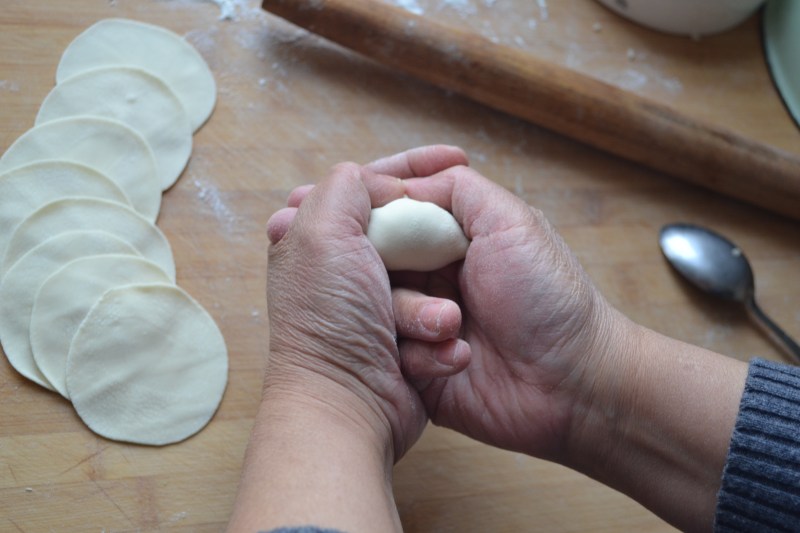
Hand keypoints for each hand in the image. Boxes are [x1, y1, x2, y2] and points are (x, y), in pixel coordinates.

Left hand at [265, 145, 470, 458]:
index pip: (370, 186)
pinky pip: (439, 322)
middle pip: (410, 233)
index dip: (411, 170)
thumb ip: (345, 185)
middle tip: (461, 251)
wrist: (349, 403)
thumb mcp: (322, 231)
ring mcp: (377, 307)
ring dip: (435, 307)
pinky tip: (437, 353)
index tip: (454, 158)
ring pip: (432, 281)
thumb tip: (375, 179)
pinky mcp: (404, 341)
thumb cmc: (329, 320)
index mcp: (320, 238)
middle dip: (435, 250)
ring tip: (437, 327)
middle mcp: (346, 270)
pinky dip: (439, 338)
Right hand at [390, 164, 619, 461]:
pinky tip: (458, 356)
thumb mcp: (512, 223)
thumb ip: (459, 189)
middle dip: (387, 272)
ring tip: (453, 323)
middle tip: (419, 279)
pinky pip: (391, 356)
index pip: (393, 218)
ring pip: (377, 311)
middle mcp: (431, 279)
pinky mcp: (420, 370)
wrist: (573, 382)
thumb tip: (405, 183)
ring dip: (412, 315)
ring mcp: (423, 325)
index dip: (376, 217)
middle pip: (374, 264)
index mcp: (450, 241)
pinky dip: (420, 354)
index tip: (361, 217)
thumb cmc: (551, 298)